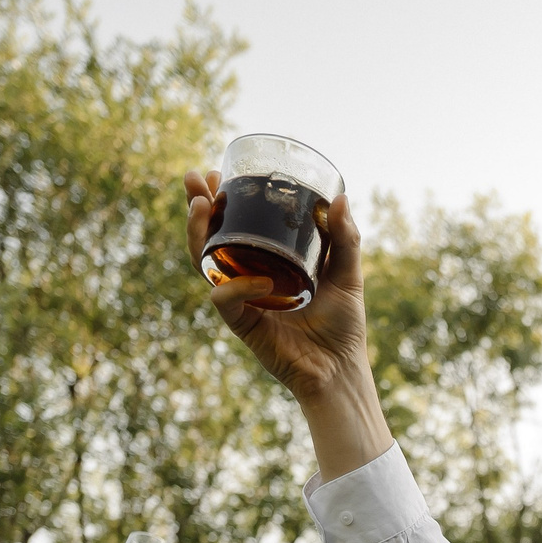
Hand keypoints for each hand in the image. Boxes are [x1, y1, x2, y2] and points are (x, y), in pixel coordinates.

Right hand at [185, 170, 370, 405]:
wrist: (340, 369)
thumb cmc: (342, 325)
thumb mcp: (348, 274)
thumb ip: (345, 239)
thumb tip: (340, 198)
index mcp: (267, 262)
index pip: (235, 226)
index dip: (219, 200)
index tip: (215, 173)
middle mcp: (247, 277)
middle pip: (210, 238)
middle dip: (196, 207)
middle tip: (194, 179)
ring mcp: (241, 299)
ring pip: (204, 263)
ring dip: (197, 234)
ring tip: (202, 207)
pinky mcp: (242, 324)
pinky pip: (225, 300)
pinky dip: (237, 286)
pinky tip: (258, 279)